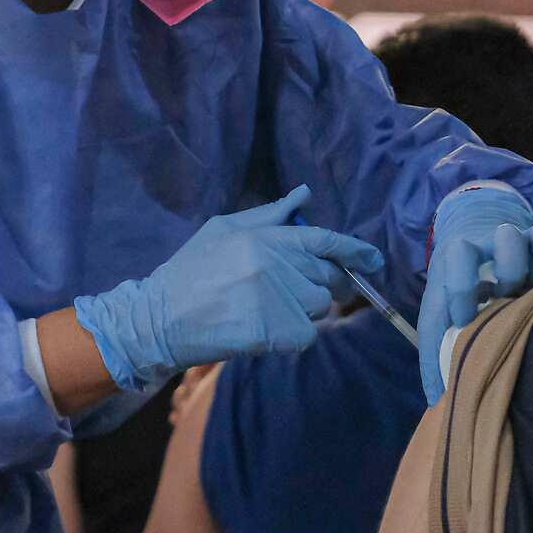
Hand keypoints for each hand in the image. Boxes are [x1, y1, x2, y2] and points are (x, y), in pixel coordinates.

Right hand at [74, 185, 383, 391]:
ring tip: (264, 309)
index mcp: (266, 237)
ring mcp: (278, 299)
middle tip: (291, 291)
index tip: (373, 260)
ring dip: (302, 311)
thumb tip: (304, 196)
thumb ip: (268, 214)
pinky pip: (306, 335)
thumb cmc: (190, 272)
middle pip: (327, 276)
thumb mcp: (224, 229)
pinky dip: (291, 336)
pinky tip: (262, 330)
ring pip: (319, 307)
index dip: (354, 250)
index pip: (325, 240)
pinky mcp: (276, 332)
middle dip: (320, 284)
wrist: (159, 319)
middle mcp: (277, 265)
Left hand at [417, 185, 532, 403]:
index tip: (465, 317)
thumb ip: (435, 348)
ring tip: (521, 293)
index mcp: (455, 258)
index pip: (457, 261)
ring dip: (524, 267)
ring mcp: (512, 239)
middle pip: (501, 237)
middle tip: (502, 298)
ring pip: (526, 237)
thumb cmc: (455, 289)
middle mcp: (485, 243)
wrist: (473, 240)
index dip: (462, 289)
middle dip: (506, 270)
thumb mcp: (439, 310)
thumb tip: (435, 397)